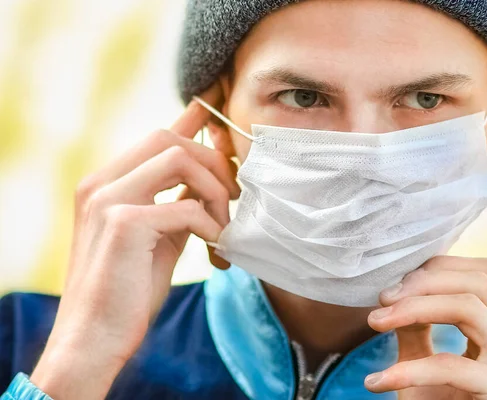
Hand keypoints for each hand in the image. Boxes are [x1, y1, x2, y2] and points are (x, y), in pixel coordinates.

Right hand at [30, 83, 239, 399]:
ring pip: (178, 158)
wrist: (95, 338)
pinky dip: (211, 225)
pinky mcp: (124, 224)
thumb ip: (176, 203)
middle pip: (168, 138)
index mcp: (107, 183)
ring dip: (215, 192)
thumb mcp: (157, 236)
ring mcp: (108, 199)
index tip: (217, 105)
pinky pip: (186, 206)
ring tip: (222, 227)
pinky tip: (215, 250)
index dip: (192, 116)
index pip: (155, 134)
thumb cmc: (128, 289)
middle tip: (233, 198)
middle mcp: (101, 182)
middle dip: (212, 162)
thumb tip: (210, 181)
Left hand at [365, 256, 486, 399]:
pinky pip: (451, 364)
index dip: (436, 269)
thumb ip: (414, 327)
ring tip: (374, 322)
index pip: (481, 274)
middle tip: (381, 300)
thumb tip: (393, 291)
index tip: (393, 287)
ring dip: (413, 308)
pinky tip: (376, 382)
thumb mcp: (421, 363)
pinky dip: (408, 369)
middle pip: (478, 282)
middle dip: (422, 283)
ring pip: (469, 306)